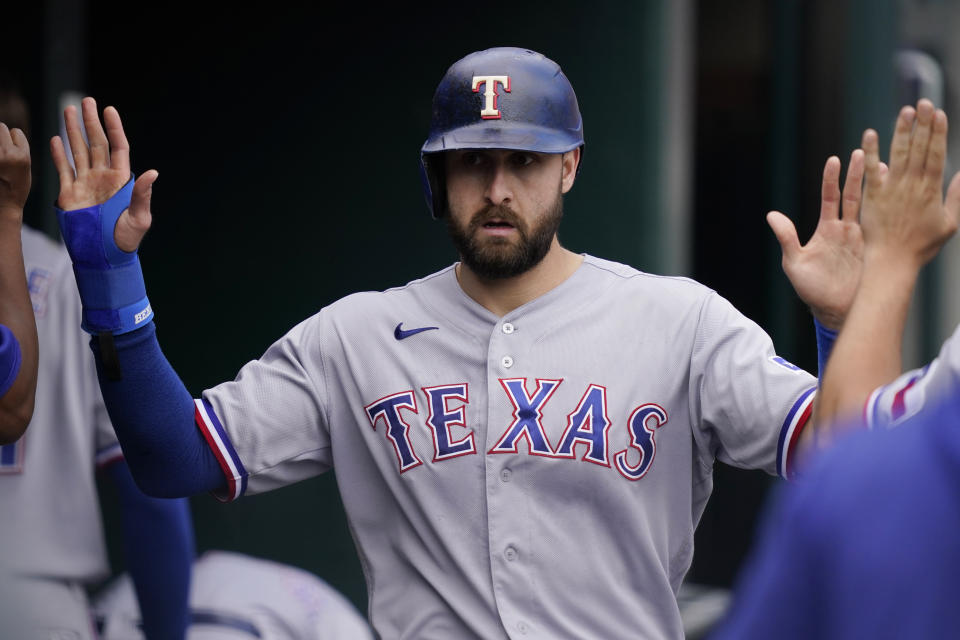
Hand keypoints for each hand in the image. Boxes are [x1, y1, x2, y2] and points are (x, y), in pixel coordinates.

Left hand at [0, 123, 30, 221]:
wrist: (1, 206)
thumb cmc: (15, 188)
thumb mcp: (25, 167)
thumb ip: (18, 147)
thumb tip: (3, 129)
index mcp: (20, 157)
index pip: (15, 131)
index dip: (15, 142)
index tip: (14, 157)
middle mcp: (4, 154)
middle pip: (0, 127)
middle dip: (1, 138)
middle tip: (3, 157)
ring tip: (0, 162)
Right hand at [50, 97, 155, 251]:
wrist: (105, 256)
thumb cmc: (127, 239)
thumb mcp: (139, 218)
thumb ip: (142, 194)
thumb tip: (152, 173)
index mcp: (121, 180)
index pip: (118, 147)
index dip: (114, 128)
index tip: (109, 109)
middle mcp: (102, 177)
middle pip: (96, 143)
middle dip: (90, 122)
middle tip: (85, 101)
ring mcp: (85, 184)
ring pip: (78, 151)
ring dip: (73, 131)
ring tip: (68, 110)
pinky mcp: (69, 194)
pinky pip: (63, 169)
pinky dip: (59, 154)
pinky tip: (55, 138)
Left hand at [767, 150, 872, 328]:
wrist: (833, 311)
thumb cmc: (811, 289)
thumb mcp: (794, 263)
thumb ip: (787, 238)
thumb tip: (771, 214)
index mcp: (827, 229)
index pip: (830, 197)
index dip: (831, 179)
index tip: (834, 159)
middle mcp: (846, 229)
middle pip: (854, 195)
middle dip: (857, 173)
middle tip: (863, 150)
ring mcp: (863, 238)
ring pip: (871, 206)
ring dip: (876, 186)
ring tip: (883, 163)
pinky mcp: (875, 249)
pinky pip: (883, 226)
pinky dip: (888, 209)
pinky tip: (895, 193)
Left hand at [860, 99, 959, 269]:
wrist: (892, 262)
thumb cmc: (921, 246)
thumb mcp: (949, 223)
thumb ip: (957, 198)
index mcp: (931, 190)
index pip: (936, 155)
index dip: (938, 133)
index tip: (939, 113)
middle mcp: (912, 186)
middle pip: (920, 149)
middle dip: (923, 125)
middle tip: (924, 102)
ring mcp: (891, 190)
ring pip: (899, 154)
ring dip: (902, 131)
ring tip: (905, 111)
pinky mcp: (872, 196)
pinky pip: (871, 170)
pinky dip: (871, 151)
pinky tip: (870, 133)